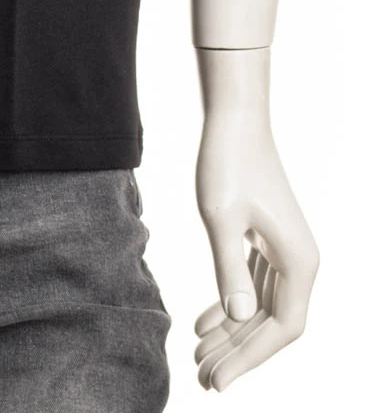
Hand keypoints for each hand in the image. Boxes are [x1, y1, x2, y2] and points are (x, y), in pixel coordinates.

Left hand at [193, 113, 319, 391]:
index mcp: (299, 261)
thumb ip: (230, 268)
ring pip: (261, 307)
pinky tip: (202, 322)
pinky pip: (252, 285)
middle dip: (238, 353)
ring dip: (232, 333)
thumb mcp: (221, 216)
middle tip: (201, 377)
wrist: (233, 118)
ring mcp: (284, 249)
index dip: (252, 357)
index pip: (282, 328)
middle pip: (271, 323)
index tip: (219, 378)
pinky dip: (229, 305)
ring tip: (198, 357)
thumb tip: (240, 319)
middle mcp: (299, 260)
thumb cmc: (228, 161)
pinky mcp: (266, 238)